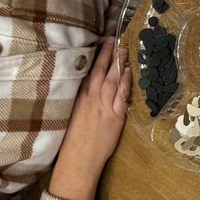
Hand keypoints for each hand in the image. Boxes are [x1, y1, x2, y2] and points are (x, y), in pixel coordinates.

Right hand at [50, 38, 130, 199]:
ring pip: (111, 80)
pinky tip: (129, 71)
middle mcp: (89, 100)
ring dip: (118, 63)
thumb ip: (78, 100)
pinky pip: (121, 95)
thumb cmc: (73, 141)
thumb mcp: (70, 115)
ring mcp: (103, 107)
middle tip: (114, 38)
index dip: (95, 57)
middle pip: (99, 72)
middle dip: (107, 54)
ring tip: (124, 49)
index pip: (86, 73)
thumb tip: (85, 86)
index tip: (101, 43)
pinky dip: (125, 82)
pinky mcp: (115, 117)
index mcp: (76, 99)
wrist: (78, 161)